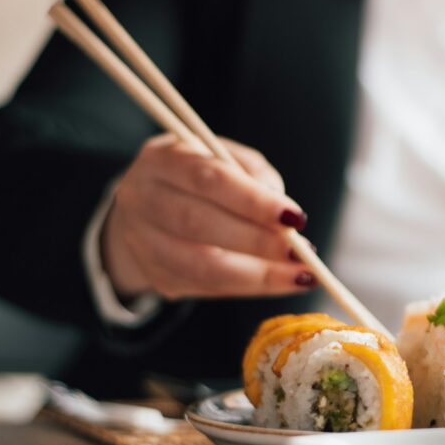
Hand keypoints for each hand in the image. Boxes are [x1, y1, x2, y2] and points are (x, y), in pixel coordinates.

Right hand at [102, 134, 314, 299]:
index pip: (207, 179)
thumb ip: (255, 175)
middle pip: (199, 224)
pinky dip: (248, 287)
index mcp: (161, 160)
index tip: (296, 218)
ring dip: (259, 275)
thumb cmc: (201, 178)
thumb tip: (285, 216)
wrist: (149, 206)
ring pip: (202, 266)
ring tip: (301, 275)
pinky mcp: (156, 275)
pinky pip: (207, 287)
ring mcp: (142, 242)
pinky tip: (279, 282)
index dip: (253, 201)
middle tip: (303, 253)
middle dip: (258, 242)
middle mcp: (141, 199)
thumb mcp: (226, 158)